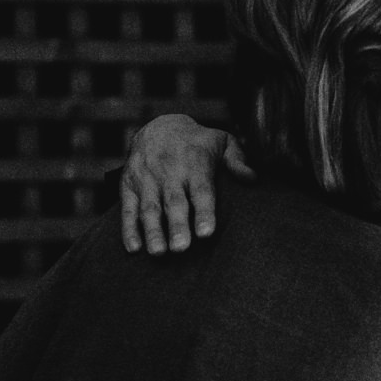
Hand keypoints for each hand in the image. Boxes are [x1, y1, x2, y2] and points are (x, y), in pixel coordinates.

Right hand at [119, 114, 252, 254]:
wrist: (157, 127)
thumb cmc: (198, 142)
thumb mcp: (222, 142)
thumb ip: (237, 160)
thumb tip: (253, 179)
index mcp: (195, 163)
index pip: (201, 190)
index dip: (204, 211)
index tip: (206, 232)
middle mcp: (169, 172)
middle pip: (174, 202)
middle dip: (177, 225)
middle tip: (181, 248)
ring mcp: (146, 179)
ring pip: (149, 208)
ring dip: (153, 231)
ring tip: (158, 253)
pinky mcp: (128, 185)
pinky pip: (127, 208)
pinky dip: (128, 229)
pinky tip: (134, 249)